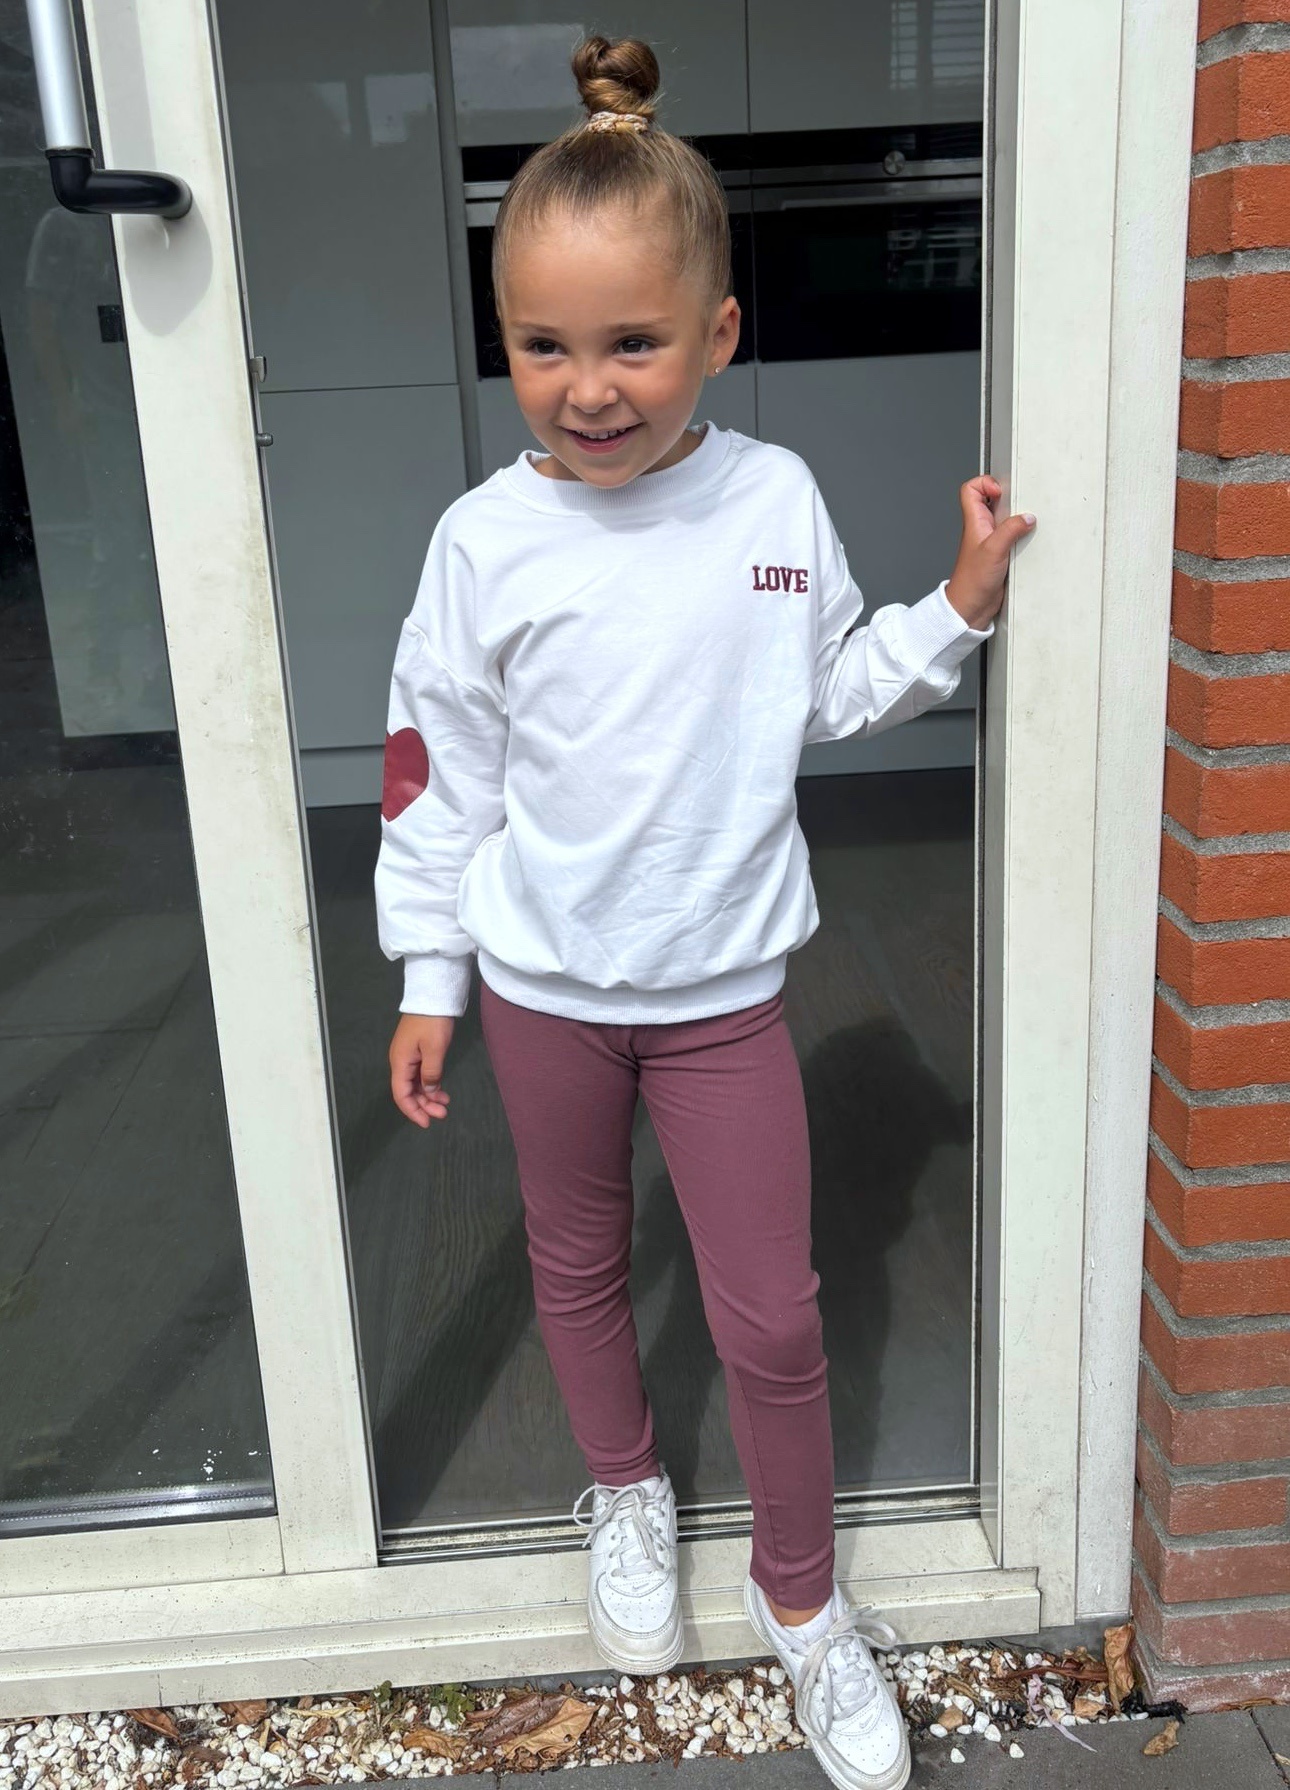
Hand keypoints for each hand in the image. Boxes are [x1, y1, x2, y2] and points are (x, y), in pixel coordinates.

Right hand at [389, 1013, 454, 1127]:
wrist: (432, 995)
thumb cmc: (432, 1022)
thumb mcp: (435, 1049)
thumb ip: (431, 1073)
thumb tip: (428, 1092)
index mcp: (400, 1062)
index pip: (401, 1094)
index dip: (412, 1111)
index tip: (427, 1123)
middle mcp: (400, 1062)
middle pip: (408, 1091)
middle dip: (423, 1105)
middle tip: (443, 1114)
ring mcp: (409, 1057)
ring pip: (415, 1084)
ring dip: (428, 1096)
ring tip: (445, 1105)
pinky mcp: (418, 1052)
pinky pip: (421, 1075)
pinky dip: (430, 1085)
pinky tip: (441, 1091)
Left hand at [944, 476, 1035, 629]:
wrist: (971, 607)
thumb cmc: (972, 581)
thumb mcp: (993, 550)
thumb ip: (1011, 530)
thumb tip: (1027, 517)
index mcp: (974, 522)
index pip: (971, 489)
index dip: (985, 483)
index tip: (1000, 492)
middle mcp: (982, 528)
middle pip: (993, 500)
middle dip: (1008, 498)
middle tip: (1019, 504)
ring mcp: (992, 540)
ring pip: (1005, 518)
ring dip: (1017, 518)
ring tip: (1026, 521)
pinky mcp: (1002, 553)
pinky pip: (1013, 536)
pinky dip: (1022, 535)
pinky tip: (1028, 541)